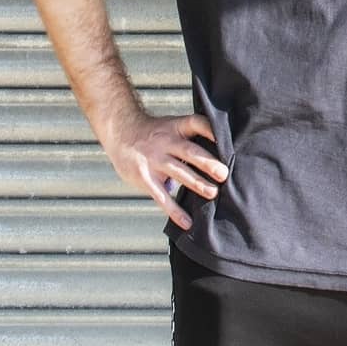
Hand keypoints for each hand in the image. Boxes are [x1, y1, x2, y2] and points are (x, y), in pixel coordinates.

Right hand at [101, 111, 228, 230]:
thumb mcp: (172, 125)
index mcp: (176, 127)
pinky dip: (174, 210)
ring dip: (196, 184)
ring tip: (213, 193)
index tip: (225, 139)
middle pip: (190, 152)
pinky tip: (187, 221)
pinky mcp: (145, 177)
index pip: (196, 123)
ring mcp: (154, 160)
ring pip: (178, 172)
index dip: (211, 130)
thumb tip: (221, 155)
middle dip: (207, 163)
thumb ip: (192, 137)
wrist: (121, 133)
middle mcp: (166, 142)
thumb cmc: (155, 133)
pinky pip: (161, 196)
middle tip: (223, 174)